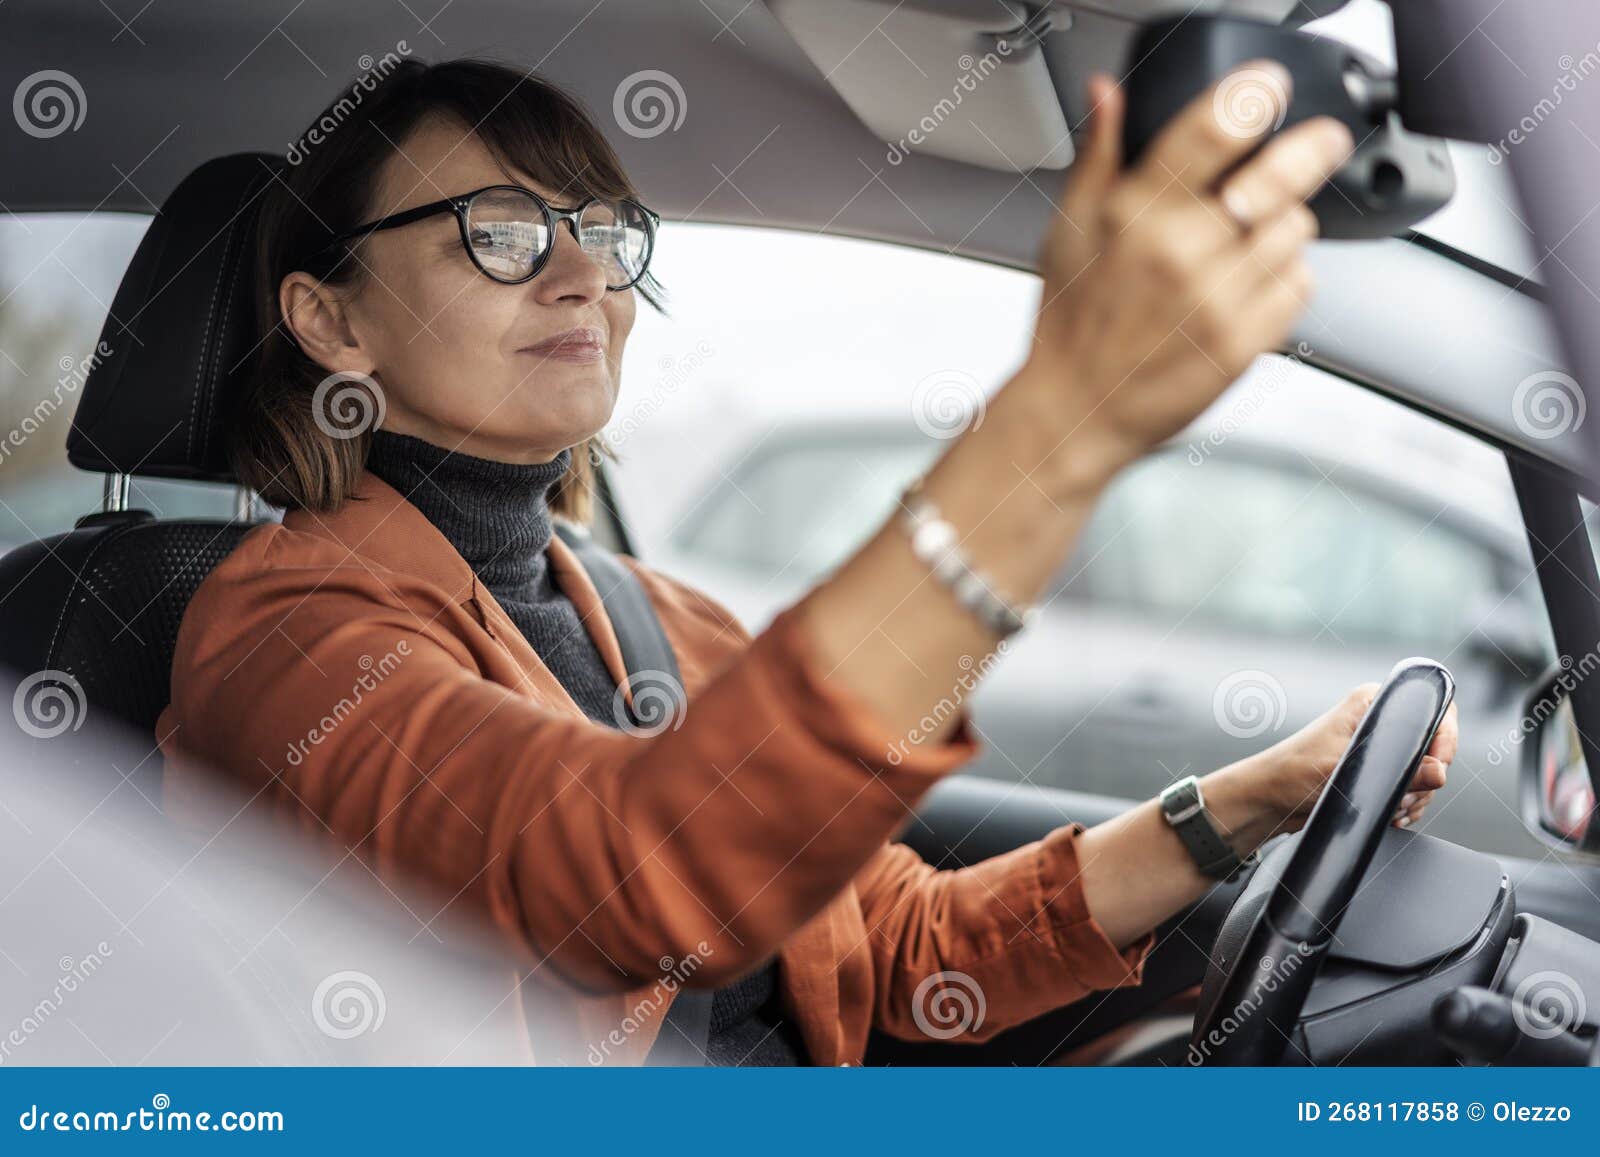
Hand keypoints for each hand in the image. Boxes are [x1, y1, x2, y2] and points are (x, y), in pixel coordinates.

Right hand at [1023, 63, 1353, 486]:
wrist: (1077, 409)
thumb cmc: (1072, 322)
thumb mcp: (1069, 228)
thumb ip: (1099, 155)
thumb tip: (1108, 94)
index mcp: (1135, 214)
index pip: (1211, 131)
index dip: (1252, 98)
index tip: (1266, 90)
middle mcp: (1179, 253)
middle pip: (1279, 176)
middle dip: (1310, 149)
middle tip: (1320, 142)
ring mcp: (1215, 300)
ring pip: (1295, 229)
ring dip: (1285, 223)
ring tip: (1253, 236)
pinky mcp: (1242, 342)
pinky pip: (1299, 287)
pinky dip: (1287, 279)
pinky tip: (1252, 284)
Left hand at [1253, 683, 1456, 832]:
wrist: (1271, 798)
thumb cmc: (1295, 772)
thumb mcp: (1349, 769)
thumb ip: (1400, 771)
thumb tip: (1439, 772)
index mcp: (1373, 702)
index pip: (1434, 707)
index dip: (1445, 738)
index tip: (1438, 766)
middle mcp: (1381, 720)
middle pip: (1434, 746)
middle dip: (1426, 778)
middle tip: (1405, 796)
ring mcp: (1381, 747)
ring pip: (1426, 772)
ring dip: (1415, 795)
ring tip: (1392, 807)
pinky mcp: (1377, 771)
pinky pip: (1411, 788)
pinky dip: (1407, 805)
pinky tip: (1392, 814)